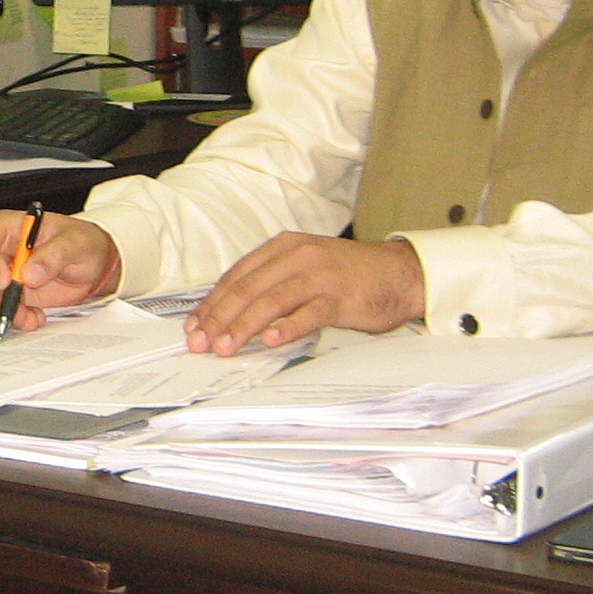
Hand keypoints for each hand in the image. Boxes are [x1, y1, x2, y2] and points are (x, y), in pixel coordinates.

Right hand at [0, 211, 121, 332]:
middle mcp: (1, 249)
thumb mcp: (75, 243)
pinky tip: (34, 317)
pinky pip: (0, 308)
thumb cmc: (82, 242)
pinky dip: (14, 318)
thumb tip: (30, 272)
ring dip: (4, 310)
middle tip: (18, 308)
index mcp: (10, 226)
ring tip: (30, 317)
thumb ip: (54, 255)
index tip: (3, 281)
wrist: (93, 264)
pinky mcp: (11, 293)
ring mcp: (4, 272)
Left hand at [186, 233, 423, 353]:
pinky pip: (308, 313)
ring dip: (243, 326)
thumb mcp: (303, 267)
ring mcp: (319, 275)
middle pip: (248, 288)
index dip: (212, 303)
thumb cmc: (347, 275)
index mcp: (283, 247)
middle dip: (219, 318)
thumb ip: (270, 283)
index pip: (237, 276)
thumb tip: (229, 313)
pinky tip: (269, 340)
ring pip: (271, 301)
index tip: (194, 326)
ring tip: (225, 347)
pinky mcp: (339, 297)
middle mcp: (297, 256)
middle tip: (201, 343)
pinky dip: (286, 327)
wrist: (398, 273)